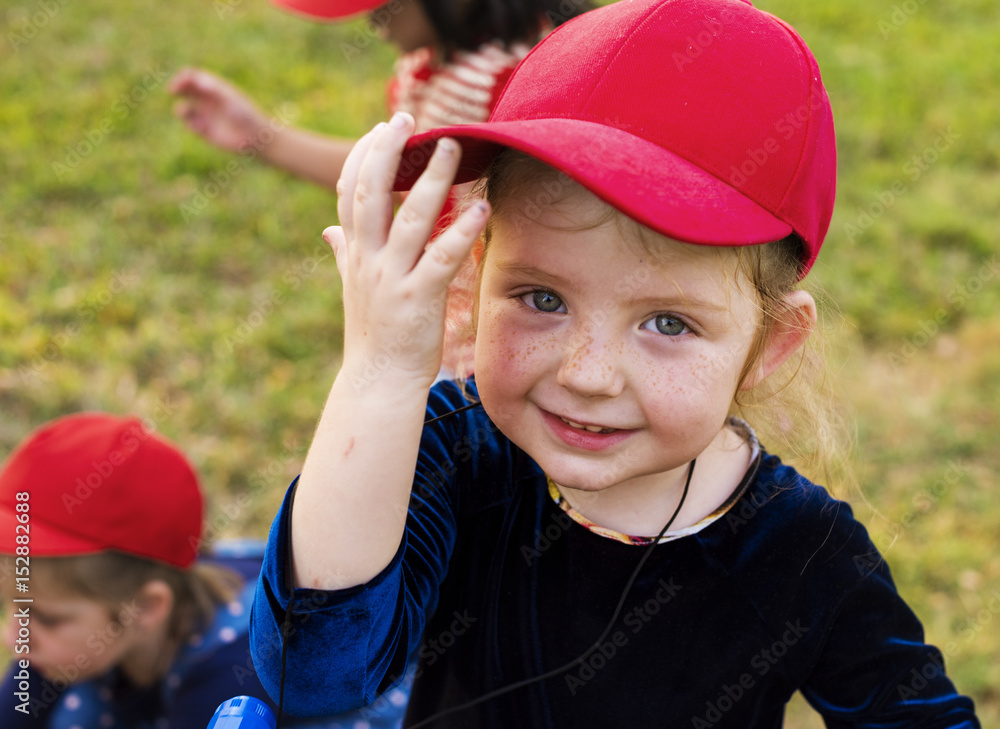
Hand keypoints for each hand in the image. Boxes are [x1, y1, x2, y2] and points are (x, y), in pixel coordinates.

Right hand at [169, 68, 270, 152]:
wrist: (255, 137)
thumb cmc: (245, 114)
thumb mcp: (230, 98)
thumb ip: (213, 89)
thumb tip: (195, 79)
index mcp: (214, 88)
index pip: (193, 76)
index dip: (183, 77)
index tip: (179, 83)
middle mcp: (208, 99)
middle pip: (185, 89)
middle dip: (177, 88)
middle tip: (173, 91)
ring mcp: (205, 114)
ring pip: (183, 107)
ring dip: (180, 109)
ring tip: (187, 111)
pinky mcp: (205, 130)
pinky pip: (190, 124)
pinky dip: (189, 123)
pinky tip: (199, 127)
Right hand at [325, 113, 489, 389]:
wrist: (378, 381)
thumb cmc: (372, 334)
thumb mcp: (353, 287)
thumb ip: (343, 253)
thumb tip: (329, 231)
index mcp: (355, 253)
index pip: (349, 191)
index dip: (364, 155)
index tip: (383, 127)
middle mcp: (369, 260)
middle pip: (372, 192)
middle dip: (387, 150)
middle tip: (408, 116)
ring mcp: (392, 278)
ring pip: (410, 218)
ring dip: (432, 178)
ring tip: (453, 146)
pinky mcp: (419, 298)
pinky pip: (441, 257)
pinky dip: (461, 230)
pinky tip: (480, 208)